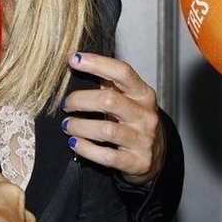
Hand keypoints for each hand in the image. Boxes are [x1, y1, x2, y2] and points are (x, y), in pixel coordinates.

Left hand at [62, 51, 165, 185]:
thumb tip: (75, 61)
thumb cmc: (134, 120)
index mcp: (143, 94)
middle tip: (66, 104)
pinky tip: (75, 143)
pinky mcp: (137, 162)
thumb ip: (108, 82)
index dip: (97, 63)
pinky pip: (107, 156)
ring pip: (106, 131)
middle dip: (81, 100)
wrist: (156, 156)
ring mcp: (143, 140)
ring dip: (80, 126)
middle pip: (109, 100)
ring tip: (67, 125)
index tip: (73, 59)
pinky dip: (86, 149)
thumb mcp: (128, 98)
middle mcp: (145, 115)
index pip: (122, 72)